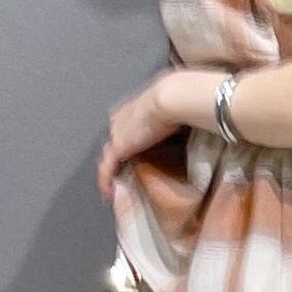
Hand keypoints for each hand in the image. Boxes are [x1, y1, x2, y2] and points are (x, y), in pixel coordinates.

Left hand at [96, 72, 176, 203]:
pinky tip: (108, 192)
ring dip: (111, 169)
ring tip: (115, 184)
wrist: (173, 99)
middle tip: (123, 172)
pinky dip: (106, 180)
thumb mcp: (176, 107)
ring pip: (108, 155)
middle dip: (116, 156)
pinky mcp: (118, 147)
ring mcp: (117, 134)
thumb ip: (174, 117)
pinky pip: (107, 167)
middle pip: (114, 141)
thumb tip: (186, 123)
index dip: (127, 141)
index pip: (124, 128)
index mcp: (133, 108)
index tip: (133, 153)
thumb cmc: (179, 99)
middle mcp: (121, 120)